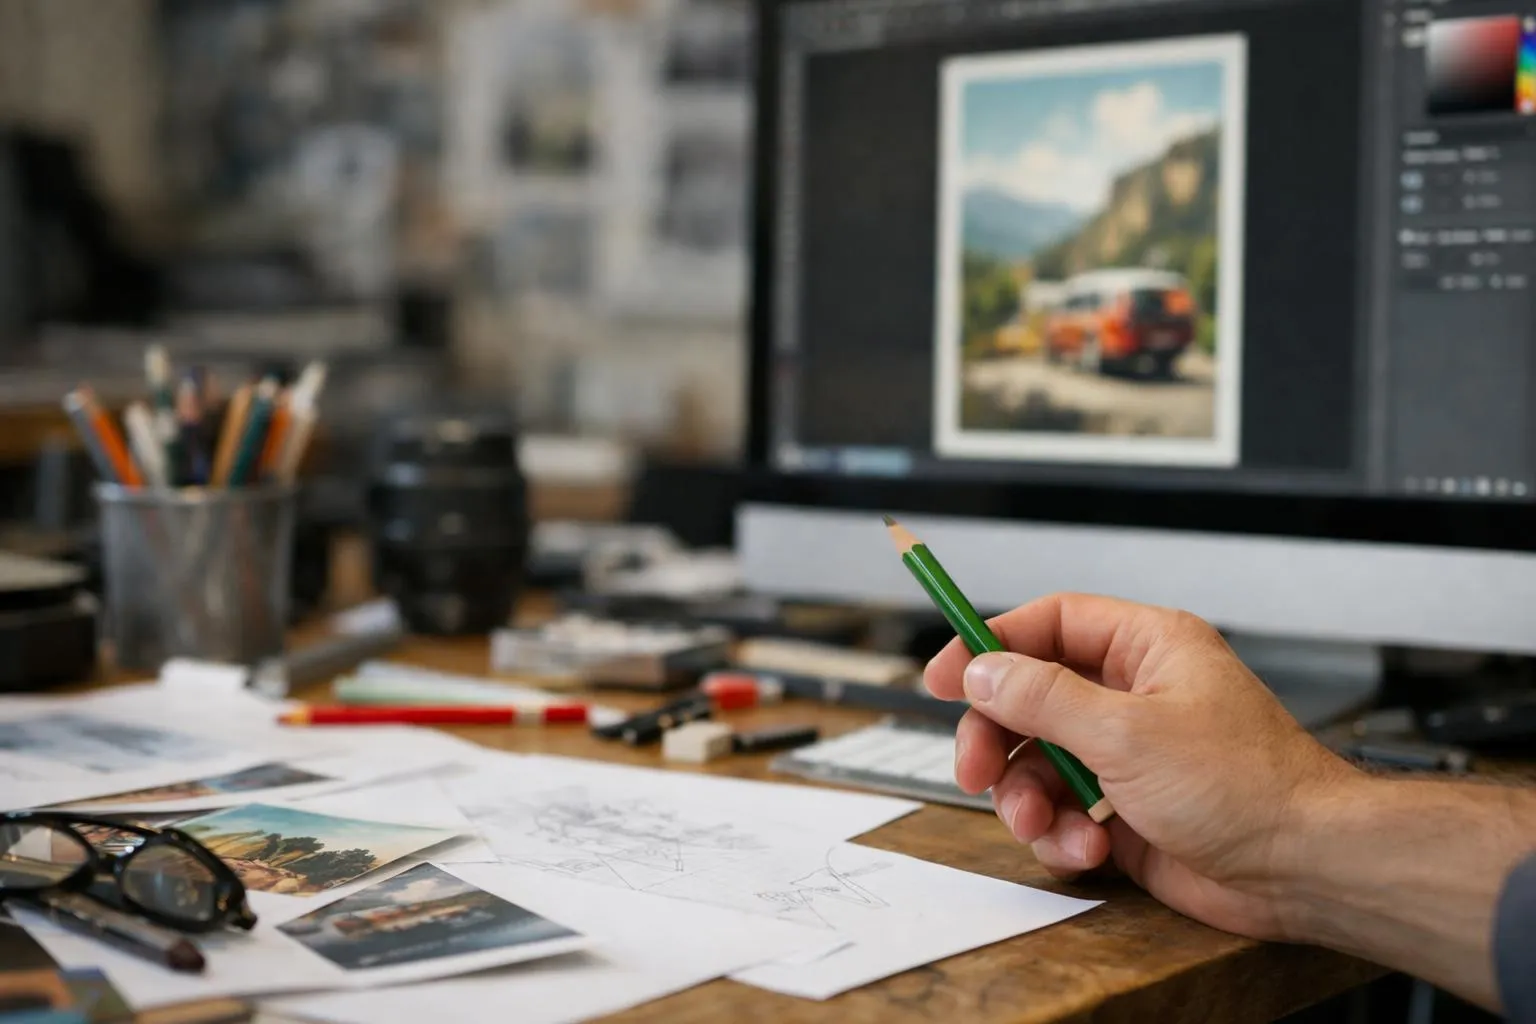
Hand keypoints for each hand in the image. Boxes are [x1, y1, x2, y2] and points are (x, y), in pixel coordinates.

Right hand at [924, 593, 1362, 940]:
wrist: (1304, 869)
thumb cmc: (1249, 786)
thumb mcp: (1127, 731)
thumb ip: (1043, 698)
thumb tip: (984, 671)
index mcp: (1145, 649)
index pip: (1047, 625)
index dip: (989, 644)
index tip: (942, 674)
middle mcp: (1133, 697)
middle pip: (1028, 700)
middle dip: (996, 739)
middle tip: (975, 769)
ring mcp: (1129, 756)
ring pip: (1037, 763)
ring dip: (1028, 799)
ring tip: (1045, 825)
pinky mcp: (1127, 812)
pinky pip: (1063, 813)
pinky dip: (1063, 835)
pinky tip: (1090, 849)